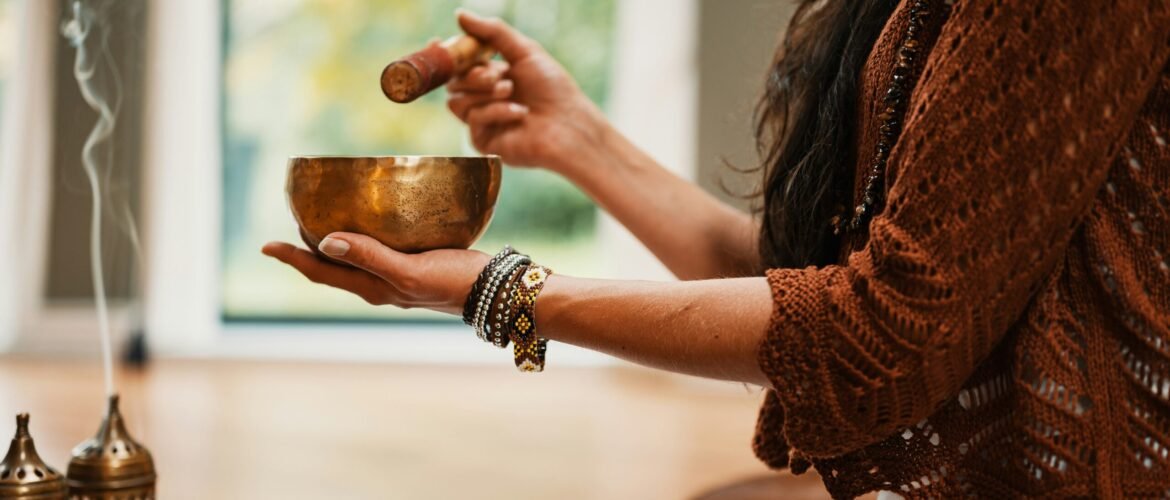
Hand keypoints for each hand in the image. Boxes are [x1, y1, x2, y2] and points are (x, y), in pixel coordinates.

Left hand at [262, 233, 489, 315]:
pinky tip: (374, 218)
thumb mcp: (410, 271)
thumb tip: (325, 242)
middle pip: (332, 267)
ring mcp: (398, 276)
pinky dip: (364, 235)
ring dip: (334, 241)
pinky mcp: (417, 264)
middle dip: (307, 248)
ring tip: (321, 218)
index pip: (320, 272)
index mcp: (373, 288)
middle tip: (291, 221)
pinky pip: (378, 249)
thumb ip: (370, 256)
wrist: (499, 291)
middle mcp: (380, 284)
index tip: (266, 244)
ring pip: (355, 258)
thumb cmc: (455, 282)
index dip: (292, 258)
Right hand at [447, 10, 608, 175]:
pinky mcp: (484, 142)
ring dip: (484, 93)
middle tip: (498, 74)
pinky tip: (519, 113)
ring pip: (457, 101)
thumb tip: (460, 14)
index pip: (459, 65)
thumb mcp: (524, 51)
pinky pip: (472, 120)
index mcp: (492, 76)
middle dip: (473, 74)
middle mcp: (484, 99)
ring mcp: (483, 121)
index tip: (438, 41)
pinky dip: (496, 111)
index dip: (447, 54)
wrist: (569, 124)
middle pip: (453, 82)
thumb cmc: (553, 89)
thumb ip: (493, 32)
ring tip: (510, 91)